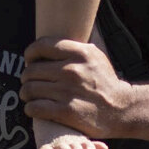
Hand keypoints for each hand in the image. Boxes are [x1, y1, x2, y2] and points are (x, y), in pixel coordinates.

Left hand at [20, 37, 135, 143]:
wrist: (122, 110)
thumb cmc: (104, 83)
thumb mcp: (96, 56)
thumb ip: (75, 47)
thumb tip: (53, 37)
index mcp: (80, 53)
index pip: (41, 46)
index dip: (30, 53)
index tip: (30, 60)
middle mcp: (73, 70)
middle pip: (31, 70)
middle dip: (26, 77)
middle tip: (30, 82)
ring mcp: (68, 92)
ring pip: (29, 89)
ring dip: (25, 94)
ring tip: (29, 96)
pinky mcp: (66, 112)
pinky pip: (34, 107)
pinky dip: (30, 108)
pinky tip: (34, 108)